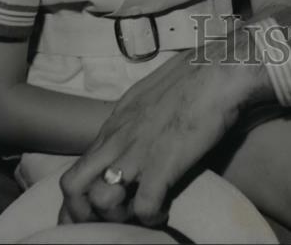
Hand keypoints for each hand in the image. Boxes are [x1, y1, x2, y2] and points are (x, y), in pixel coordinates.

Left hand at [59, 30, 272, 226]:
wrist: (219, 70)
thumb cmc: (193, 73)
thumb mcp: (151, 92)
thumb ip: (137, 114)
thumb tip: (140, 126)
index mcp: (115, 123)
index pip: (76, 168)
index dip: (80, 198)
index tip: (93, 210)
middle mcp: (118, 139)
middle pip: (72, 186)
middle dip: (82, 212)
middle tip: (107, 219)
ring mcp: (137, 153)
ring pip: (99, 200)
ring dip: (116, 216)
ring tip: (136, 215)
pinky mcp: (162, 165)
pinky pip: (143, 207)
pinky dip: (151, 217)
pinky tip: (163, 212)